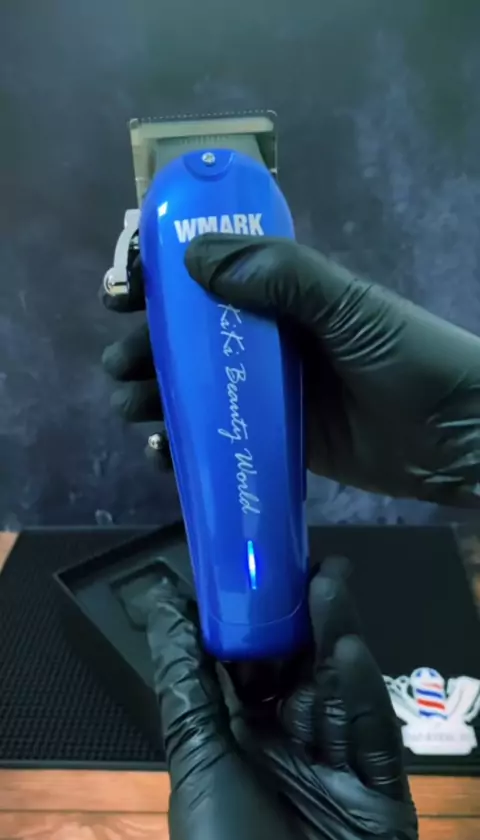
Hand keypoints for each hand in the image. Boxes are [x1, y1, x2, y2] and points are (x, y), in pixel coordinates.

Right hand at [102, 235, 479, 504]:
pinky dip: (187, 446)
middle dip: (149, 349)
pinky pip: (222, 440)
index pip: (212, 279)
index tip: (124, 295)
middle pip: (193, 340)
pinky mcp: (280, 444)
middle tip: (121, 365)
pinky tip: (165, 453)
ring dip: (158, 396)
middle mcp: (273, 342)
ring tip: (133, 408)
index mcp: (286, 297)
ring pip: (200, 390)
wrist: (459, 436)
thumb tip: (194, 260)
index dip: (164, 284)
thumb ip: (283, 276)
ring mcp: (274, 395)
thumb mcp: (350, 306)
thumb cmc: (410, 358)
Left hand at [142, 559, 421, 839]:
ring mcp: (337, 771)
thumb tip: (164, 603)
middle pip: (303, 672)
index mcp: (241, 741)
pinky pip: (371, 738)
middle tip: (313, 565)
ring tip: (330, 586)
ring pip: (338, 693)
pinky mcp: (381, 797)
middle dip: (306, 619)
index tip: (264, 570)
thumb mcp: (196, 760)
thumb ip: (186, 682)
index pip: (253, 667)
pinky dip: (361, 694)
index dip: (258, 620)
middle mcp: (290, 749)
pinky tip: (347, 652)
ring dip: (334, 639)